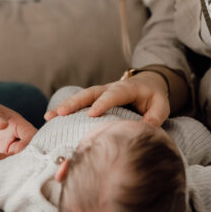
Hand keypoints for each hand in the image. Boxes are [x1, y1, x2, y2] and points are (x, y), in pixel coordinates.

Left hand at [0, 89, 37, 164]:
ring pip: (12, 164)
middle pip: (24, 154)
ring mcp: (1, 151)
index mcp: (15, 124)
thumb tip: (3, 123)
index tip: (16, 150)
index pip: (31, 137)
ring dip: (3, 167)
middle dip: (15, 160)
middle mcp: (12, 139)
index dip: (29, 145)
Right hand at [43, 73, 169, 125]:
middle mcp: (109, 88)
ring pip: (81, 97)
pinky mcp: (94, 100)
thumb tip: (146, 127)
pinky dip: (65, 110)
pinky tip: (50, 119)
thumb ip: (155, 115)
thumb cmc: (153, 96)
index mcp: (126, 88)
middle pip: (90, 93)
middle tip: (61, 113)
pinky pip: (79, 104)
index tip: (91, 114)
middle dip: (75, 103)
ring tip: (49, 116)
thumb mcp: (161, 105)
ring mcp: (100, 93)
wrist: (148, 83)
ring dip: (65, 106)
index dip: (102, 103)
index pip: (113, 95)